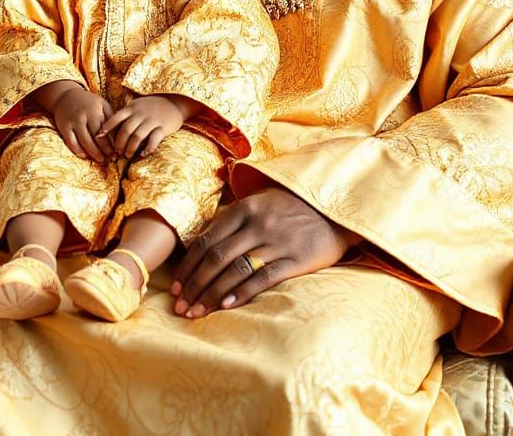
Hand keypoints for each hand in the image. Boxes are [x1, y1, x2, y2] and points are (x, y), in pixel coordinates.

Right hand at [43, 83, 114, 162]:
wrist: (65, 96)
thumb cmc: (88, 103)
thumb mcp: (102, 105)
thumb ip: (110, 118)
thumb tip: (120, 135)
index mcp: (97, 109)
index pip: (107, 129)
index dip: (113, 142)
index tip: (119, 151)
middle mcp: (85, 115)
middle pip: (97, 137)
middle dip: (105, 149)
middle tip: (112, 158)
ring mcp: (74, 121)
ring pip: (85, 141)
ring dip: (94, 152)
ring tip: (101, 159)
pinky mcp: (64, 127)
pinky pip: (71, 142)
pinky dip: (78, 150)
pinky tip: (85, 156)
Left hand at [99, 95, 190, 158]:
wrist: (174, 102)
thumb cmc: (152, 106)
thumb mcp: (137, 105)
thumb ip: (126, 113)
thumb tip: (109, 126)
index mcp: (132, 108)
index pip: (116, 117)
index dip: (107, 127)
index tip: (99, 136)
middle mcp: (141, 114)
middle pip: (126, 130)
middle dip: (119, 143)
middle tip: (116, 152)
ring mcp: (152, 120)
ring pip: (138, 136)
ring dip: (131, 148)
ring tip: (127, 155)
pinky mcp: (163, 127)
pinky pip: (154, 139)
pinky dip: (147, 148)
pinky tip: (142, 155)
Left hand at [170, 187, 357, 317]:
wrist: (336, 207)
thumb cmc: (292, 206)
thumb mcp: (261, 200)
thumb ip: (234, 217)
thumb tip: (202, 240)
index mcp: (245, 207)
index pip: (206, 240)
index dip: (188, 266)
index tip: (176, 286)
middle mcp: (257, 223)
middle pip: (216, 258)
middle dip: (194, 285)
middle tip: (181, 306)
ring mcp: (276, 241)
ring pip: (235, 270)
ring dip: (212, 294)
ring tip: (197, 312)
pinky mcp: (295, 258)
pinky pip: (263, 278)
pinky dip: (242, 293)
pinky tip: (227, 306)